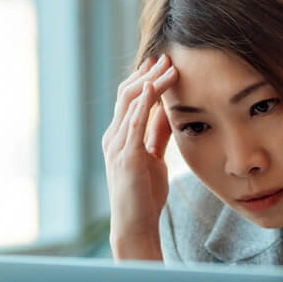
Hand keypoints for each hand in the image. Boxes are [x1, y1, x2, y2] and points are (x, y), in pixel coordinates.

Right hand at [103, 54, 177, 258]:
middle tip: (166, 57)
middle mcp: (113, 137)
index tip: (161, 63)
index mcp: (119, 137)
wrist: (135, 224)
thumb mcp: (154, 157)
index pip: (129, 99)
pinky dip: (144, 101)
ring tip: (169, 67)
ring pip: (131, 102)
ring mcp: (117, 145)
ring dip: (150, 81)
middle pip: (128, 94)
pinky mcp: (126, 155)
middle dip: (147, 73)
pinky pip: (133, 121)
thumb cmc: (145, 195)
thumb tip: (168, 110)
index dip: (144, 79)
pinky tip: (154, 86)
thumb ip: (157, 134)